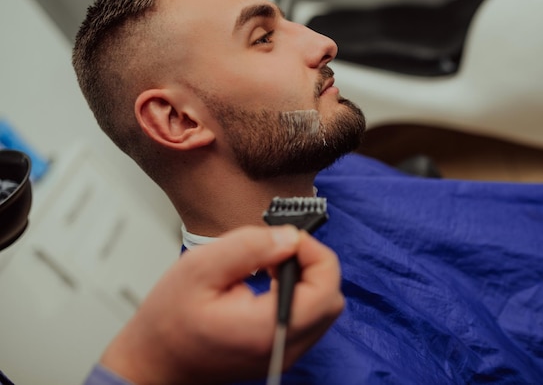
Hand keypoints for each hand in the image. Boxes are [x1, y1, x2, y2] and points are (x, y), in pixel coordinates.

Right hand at [99, 225, 343, 384]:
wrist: (153, 362)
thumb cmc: (168, 320)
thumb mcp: (200, 267)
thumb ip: (249, 247)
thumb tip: (289, 238)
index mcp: (266, 328)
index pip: (326, 291)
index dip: (315, 254)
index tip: (290, 238)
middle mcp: (283, 347)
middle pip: (330, 299)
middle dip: (312, 264)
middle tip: (279, 248)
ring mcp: (283, 354)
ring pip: (322, 309)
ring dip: (305, 277)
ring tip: (269, 263)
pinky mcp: (278, 351)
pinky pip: (307, 318)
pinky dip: (297, 293)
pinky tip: (267, 280)